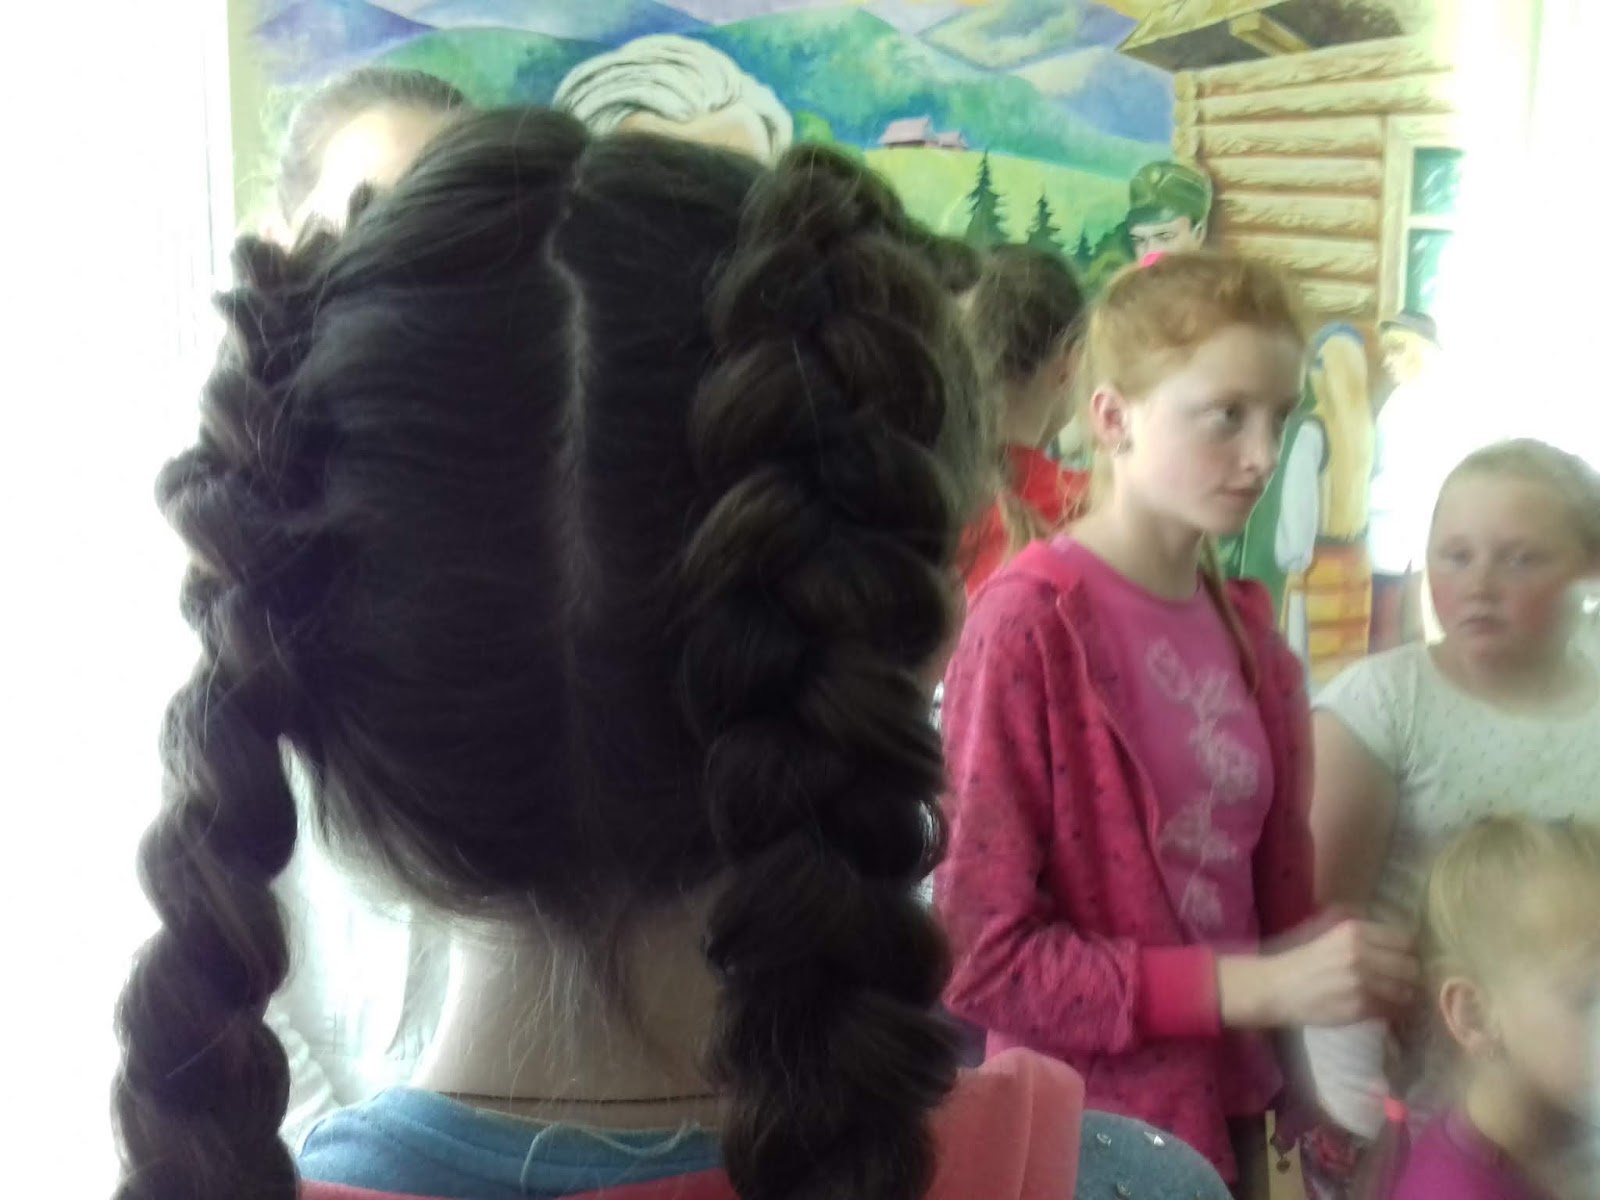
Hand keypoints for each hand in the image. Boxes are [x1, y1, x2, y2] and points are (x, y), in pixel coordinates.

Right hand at [1220, 919, 1417, 1029]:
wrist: (1276, 987)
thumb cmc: (1300, 957)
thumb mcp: (1325, 929)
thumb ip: (1355, 924)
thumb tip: (1390, 927)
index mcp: (1354, 931)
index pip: (1405, 939)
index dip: (1407, 950)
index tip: (1402, 957)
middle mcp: (1361, 954)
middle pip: (1411, 966)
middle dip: (1409, 974)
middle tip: (1400, 979)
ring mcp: (1362, 983)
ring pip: (1406, 991)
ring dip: (1403, 994)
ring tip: (1392, 995)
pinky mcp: (1360, 1008)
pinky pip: (1393, 1011)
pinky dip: (1392, 1011)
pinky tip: (1382, 1007)